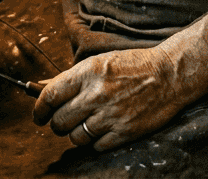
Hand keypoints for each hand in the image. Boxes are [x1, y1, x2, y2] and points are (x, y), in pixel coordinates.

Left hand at [31, 46, 186, 151]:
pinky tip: (102, 130)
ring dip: (76, 134)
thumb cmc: (132, 66)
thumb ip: (70, 78)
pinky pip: (96, 146)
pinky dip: (95, 142)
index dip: (39, 110)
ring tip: (85, 125)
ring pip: (76, 137)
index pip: (50, 96)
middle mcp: (96, 95)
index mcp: (88, 73)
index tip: (38, 116)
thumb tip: (41, 89)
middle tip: (63, 122)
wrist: (169, 74)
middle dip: (57, 124)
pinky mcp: (125, 132)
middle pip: (60, 121)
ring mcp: (111, 115)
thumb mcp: (98, 62)